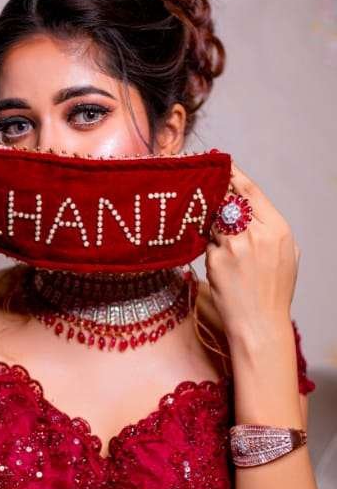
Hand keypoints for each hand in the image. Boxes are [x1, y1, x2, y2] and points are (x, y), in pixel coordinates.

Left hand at [205, 159, 300, 344]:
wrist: (259, 324)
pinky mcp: (215, 261)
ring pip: (213, 219)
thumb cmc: (273, 291)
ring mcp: (234, 247)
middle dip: (215, 192)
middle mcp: (256, 234)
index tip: (221, 164)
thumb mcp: (286, 254)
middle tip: (202, 183)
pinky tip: (212, 254)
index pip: (250, 191)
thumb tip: (249, 206)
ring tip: (210, 226)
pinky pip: (206, 243)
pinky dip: (206, 244)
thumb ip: (270, 228)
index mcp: (277, 229)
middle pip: (227, 200)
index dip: (233, 175)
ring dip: (208, 219)